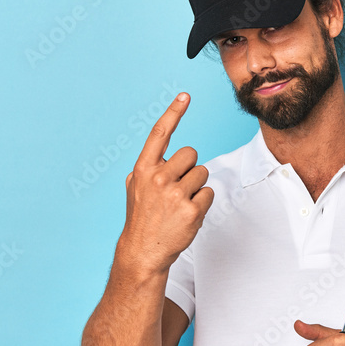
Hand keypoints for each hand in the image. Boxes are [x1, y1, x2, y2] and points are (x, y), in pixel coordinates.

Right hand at [118, 93, 213, 273]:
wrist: (144, 250)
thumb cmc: (143, 217)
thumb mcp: (135, 189)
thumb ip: (145, 170)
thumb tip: (153, 158)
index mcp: (143, 169)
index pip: (160, 134)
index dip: (174, 112)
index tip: (185, 95)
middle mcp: (158, 177)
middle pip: (192, 153)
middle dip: (189, 168)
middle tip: (178, 188)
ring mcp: (175, 194)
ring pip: (203, 173)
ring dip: (197, 186)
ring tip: (180, 203)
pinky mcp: (191, 209)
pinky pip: (209, 193)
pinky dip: (202, 202)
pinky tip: (187, 214)